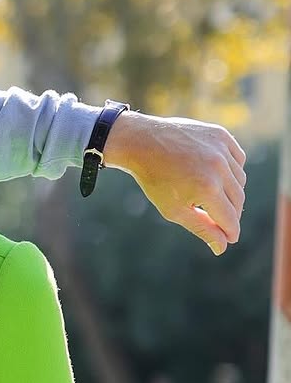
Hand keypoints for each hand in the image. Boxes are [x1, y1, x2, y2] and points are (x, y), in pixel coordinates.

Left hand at [102, 111, 245, 255]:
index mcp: (207, 189)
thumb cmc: (156, 181)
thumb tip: (223, 247)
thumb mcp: (175, 210)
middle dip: (231, 214)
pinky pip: (238, 159)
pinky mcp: (222, 135)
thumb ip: (202, 228)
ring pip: (240, 180)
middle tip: (221, 221)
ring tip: (213, 197)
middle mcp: (219, 167)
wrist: (142, 143)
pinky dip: (232, 171)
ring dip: (231, 193)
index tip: (230, 239)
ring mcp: (222, 148)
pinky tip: (218, 176)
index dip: (231, 232)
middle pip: (238, 200)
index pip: (230, 218)